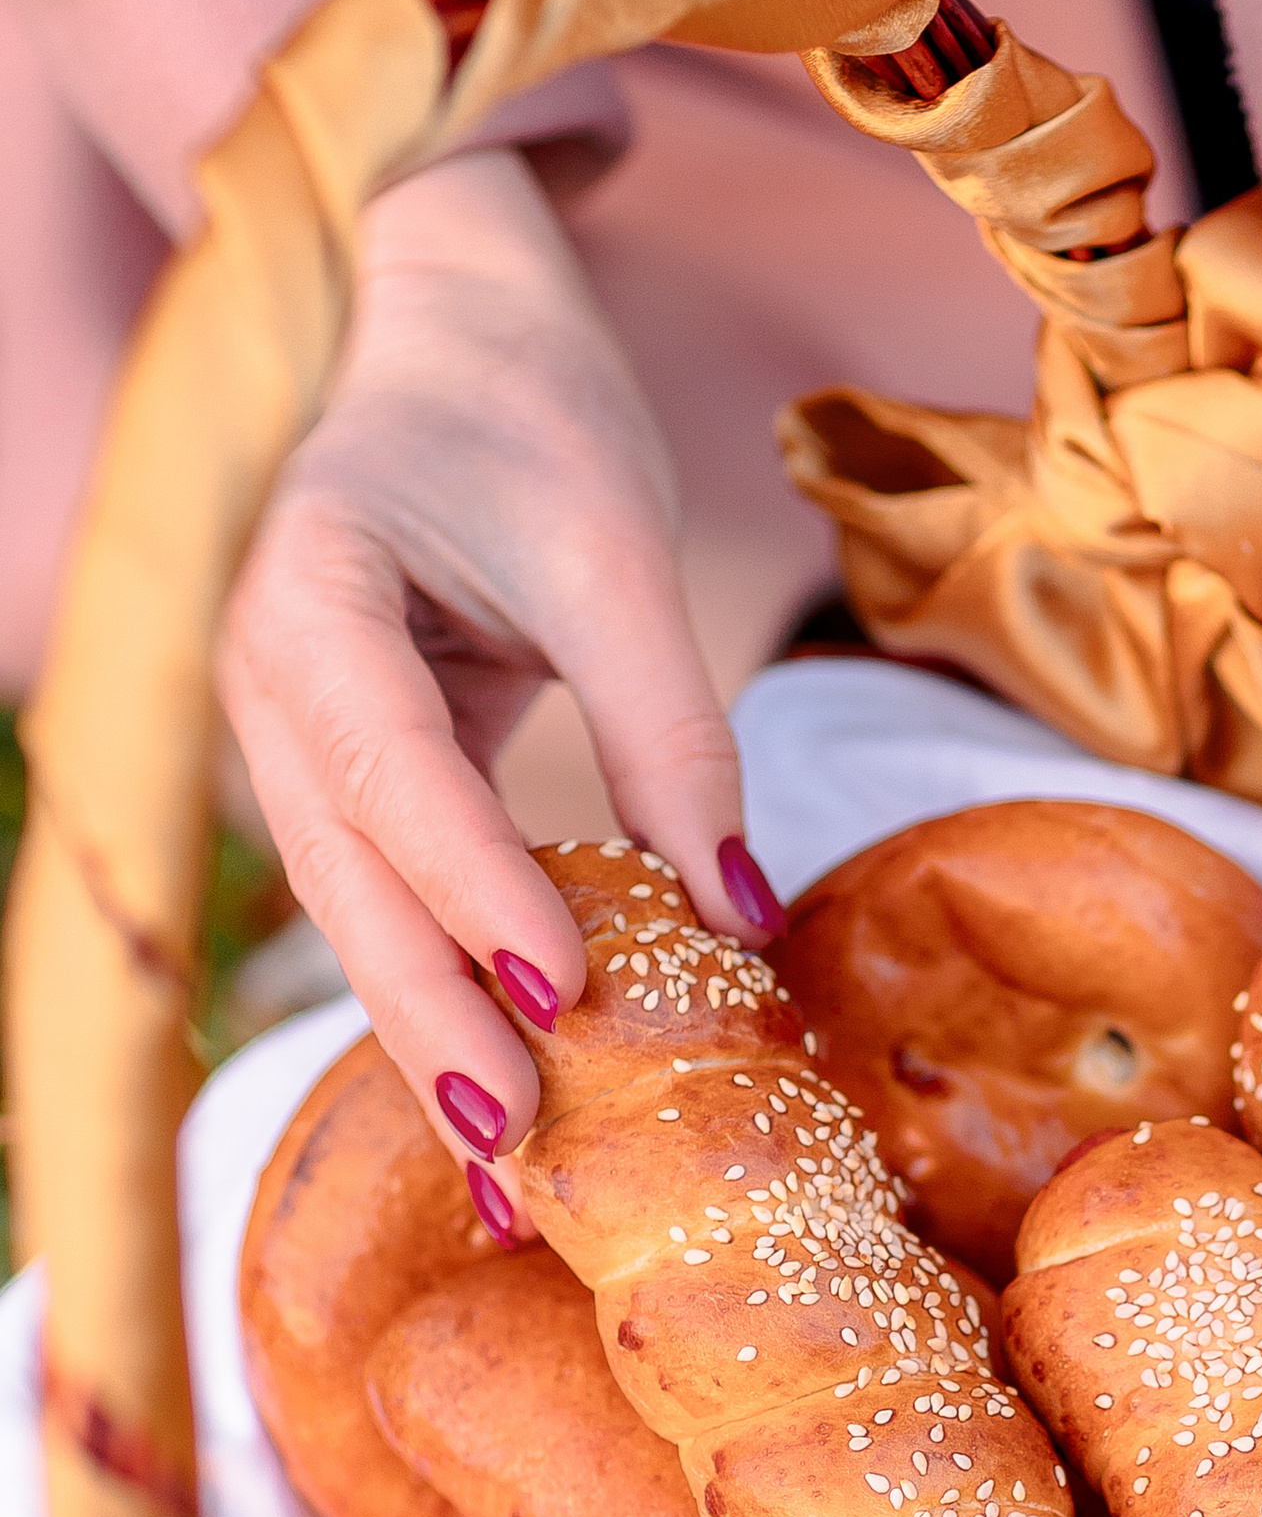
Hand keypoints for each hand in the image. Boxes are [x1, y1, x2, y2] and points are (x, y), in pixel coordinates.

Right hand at [216, 148, 774, 1197]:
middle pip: (347, 880)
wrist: (433, 327)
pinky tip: (500, 1104)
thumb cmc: (521, 411)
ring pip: (355, 914)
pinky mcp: (336, 776)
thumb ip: (672, 730)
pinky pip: (384, 901)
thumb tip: (745, 916)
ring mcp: (282, 738)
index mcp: (310, 591)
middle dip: (434, 1021)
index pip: (390, 766)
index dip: (473, 885)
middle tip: (518, 1153)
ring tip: (511, 1188)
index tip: (565, 986)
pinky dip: (445, 998)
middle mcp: (261, 681)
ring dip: (432, 1046)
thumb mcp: (615, 549)